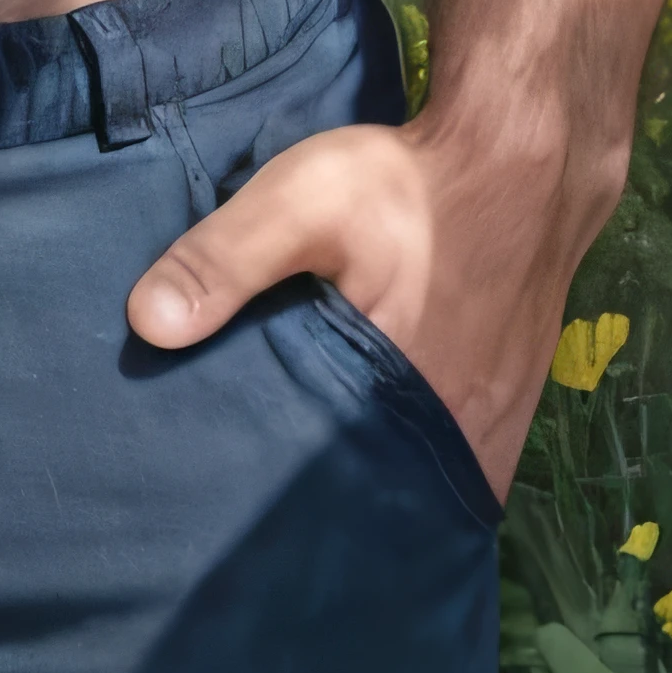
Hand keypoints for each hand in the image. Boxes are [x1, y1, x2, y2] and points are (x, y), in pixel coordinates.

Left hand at [124, 113, 578, 497]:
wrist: (524, 153)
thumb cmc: (411, 185)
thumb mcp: (300, 204)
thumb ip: (224, 260)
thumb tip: (147, 326)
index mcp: (418, 420)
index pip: (341, 507)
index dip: (285, 517)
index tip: (226, 520)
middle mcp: (469, 445)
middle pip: (382, 501)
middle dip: (322, 506)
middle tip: (250, 504)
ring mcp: (499, 427)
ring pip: (421, 482)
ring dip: (368, 480)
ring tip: (296, 478)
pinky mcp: (511, 399)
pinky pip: (452, 455)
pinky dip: (408, 453)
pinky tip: (363, 434)